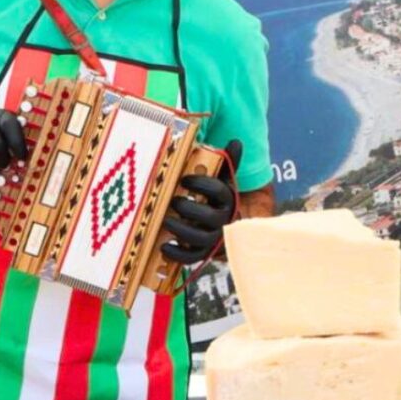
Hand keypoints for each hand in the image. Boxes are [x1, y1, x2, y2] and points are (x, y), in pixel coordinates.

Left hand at [162, 140, 241, 264]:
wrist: (225, 229)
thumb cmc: (217, 200)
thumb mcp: (223, 181)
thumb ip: (228, 163)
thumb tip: (236, 141)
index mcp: (228, 200)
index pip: (218, 191)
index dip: (201, 184)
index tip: (184, 180)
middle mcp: (223, 220)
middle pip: (210, 217)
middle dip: (189, 209)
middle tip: (174, 201)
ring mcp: (213, 238)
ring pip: (200, 238)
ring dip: (182, 230)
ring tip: (167, 221)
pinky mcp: (203, 253)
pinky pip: (192, 257)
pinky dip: (177, 254)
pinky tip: (164, 246)